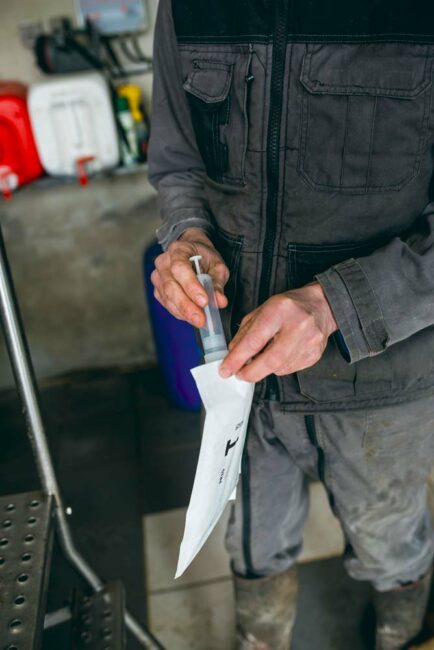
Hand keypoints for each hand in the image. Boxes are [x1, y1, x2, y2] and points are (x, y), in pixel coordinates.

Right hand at [151, 228, 228, 327]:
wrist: (192, 253)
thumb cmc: (204, 258)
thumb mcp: (217, 265)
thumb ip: (218, 283)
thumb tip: (220, 301)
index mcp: (178, 250)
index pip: (180, 268)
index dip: (191, 286)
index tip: (204, 302)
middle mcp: (163, 263)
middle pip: (170, 287)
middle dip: (187, 306)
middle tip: (201, 320)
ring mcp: (158, 277)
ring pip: (167, 298)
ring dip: (184, 312)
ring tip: (199, 321)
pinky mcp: (158, 290)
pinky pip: (167, 304)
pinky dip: (180, 313)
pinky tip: (191, 317)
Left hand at [219, 283, 337, 381]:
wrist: (321, 306)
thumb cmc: (288, 307)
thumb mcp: (262, 311)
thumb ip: (245, 333)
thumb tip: (232, 356)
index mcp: (279, 310)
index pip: (254, 340)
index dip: (237, 359)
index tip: (225, 370)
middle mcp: (297, 326)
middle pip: (270, 360)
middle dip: (250, 372)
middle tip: (239, 375)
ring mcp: (309, 342)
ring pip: (279, 368)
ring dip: (264, 369)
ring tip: (261, 359)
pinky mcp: (315, 355)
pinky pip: (290, 369)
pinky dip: (278, 367)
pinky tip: (279, 355)